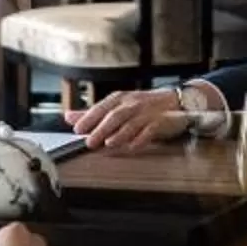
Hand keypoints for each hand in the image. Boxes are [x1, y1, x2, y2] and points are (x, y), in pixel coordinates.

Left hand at [67, 87, 193, 148]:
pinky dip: (141, 139)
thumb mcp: (118, 106)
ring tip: (109, 144)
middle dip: (101, 128)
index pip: (101, 107)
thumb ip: (93, 113)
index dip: (89, 118)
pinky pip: (150, 130)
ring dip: (119, 134)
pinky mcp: (161, 121)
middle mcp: (132, 103)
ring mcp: (147, 112)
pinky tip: (132, 146)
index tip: (77, 128)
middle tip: (90, 141)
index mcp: (120, 99)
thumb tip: (68, 117)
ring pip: (131, 123)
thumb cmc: (144, 106)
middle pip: (115, 115)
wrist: (178, 101)